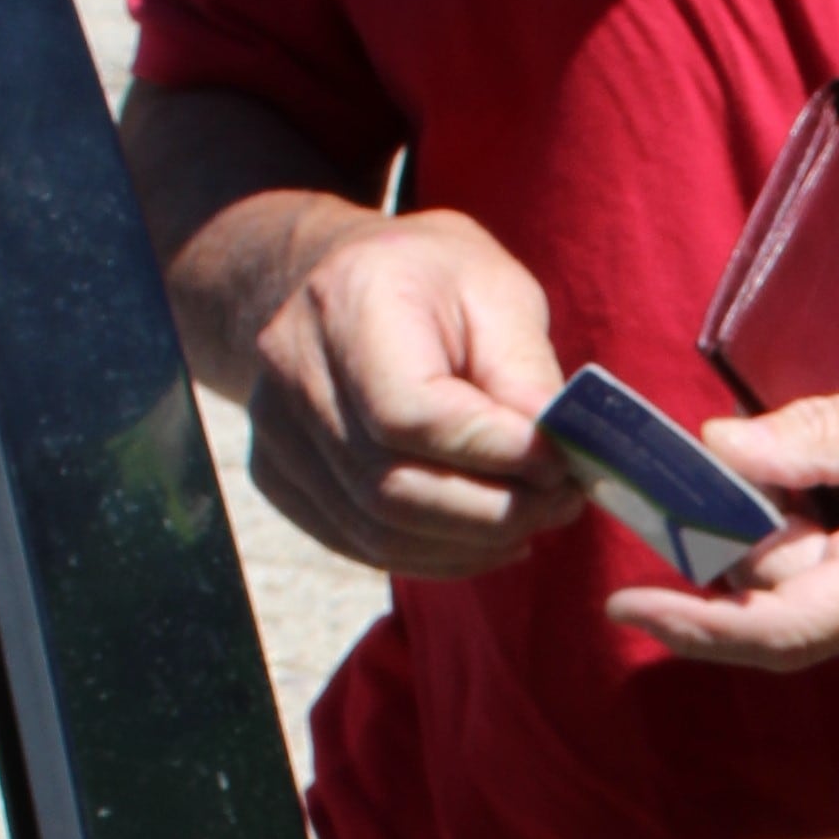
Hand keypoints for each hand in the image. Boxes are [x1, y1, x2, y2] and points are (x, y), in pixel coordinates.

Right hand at [244, 207, 581, 578]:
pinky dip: (438, 556)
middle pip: (393, 489)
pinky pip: (363, 546)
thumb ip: (526, 373)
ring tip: (533, 518)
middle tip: (561, 503)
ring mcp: (276, 428)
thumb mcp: (499, 294)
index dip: (495, 456)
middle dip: (495, 512)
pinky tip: (486, 537)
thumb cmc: (438, 283)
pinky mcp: (280, 474)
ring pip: (381, 532)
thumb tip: (557, 456)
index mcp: (346, 303)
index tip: (561, 464)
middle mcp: (294, 369)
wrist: (351, 283)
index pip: (412, 417)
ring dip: (473, 543)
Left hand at [604, 369, 838, 699]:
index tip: (626, 601)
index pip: (781, 627)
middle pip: (782, 610)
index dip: (696, 620)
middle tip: (745, 471)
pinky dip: (829, 572)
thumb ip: (818, 436)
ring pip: (809, 616)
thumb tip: (717, 452)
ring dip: (795, 556)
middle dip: (744, 548)